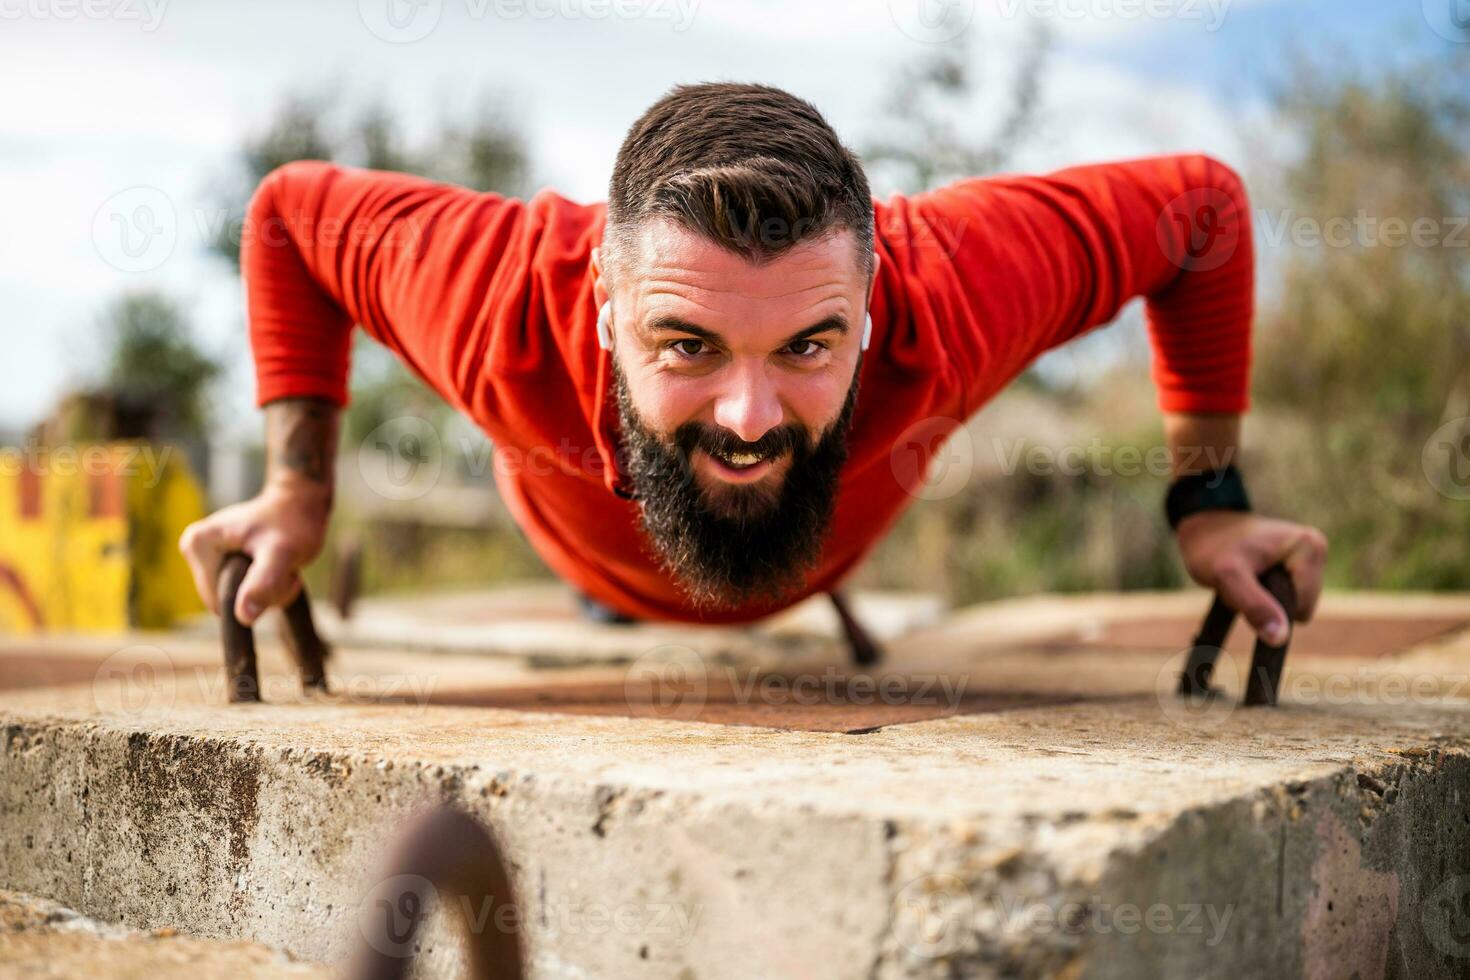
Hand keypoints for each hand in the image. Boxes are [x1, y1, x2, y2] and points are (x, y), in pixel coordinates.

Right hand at [178, 481, 330, 625]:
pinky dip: (263, 584)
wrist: (301, 501)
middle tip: (285, 569)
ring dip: (266, 590)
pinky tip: (275, 565)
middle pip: (224, 600)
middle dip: (261, 594)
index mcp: (198, 545)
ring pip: (235, 597)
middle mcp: (193, 547)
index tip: (280, 572)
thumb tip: (243, 616)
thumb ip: (264, 582)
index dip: (254, 598)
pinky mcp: (218, 558)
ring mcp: (205, 554)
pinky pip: (238, 589)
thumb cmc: (293, 522)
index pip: (219, 602)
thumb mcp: (283, 554)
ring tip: (282, 565)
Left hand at [1175, 511, 1328, 645]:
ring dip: (1265, 600)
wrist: (1202, 525)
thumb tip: (1280, 638)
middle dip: (1269, 604)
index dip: (1270, 608)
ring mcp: (1308, 556)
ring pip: (1292, 605)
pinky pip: (1286, 596)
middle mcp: (1316, 549)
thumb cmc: (1212, 547)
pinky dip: (1265, 595)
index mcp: (1310, 548)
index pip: (1302, 608)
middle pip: (1300, 607)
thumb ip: (1255, 606)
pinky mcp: (1297, 563)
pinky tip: (1252, 577)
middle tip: (1243, 581)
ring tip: (1246, 577)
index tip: (1247, 585)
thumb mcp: (1228, 577)